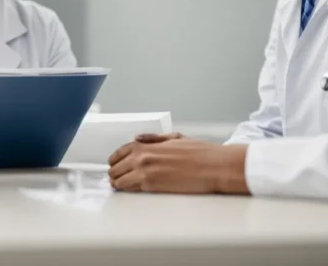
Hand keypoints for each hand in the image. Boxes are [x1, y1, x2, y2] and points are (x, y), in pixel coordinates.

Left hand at [107, 135, 248, 194]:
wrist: (213, 166)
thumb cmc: (199, 152)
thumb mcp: (174, 137)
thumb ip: (153, 138)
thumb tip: (137, 138)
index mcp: (147, 144)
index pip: (120, 152)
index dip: (115, 159)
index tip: (113, 163)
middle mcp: (142, 157)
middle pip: (116, 167)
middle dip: (114, 172)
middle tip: (114, 176)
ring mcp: (145, 172)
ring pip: (120, 179)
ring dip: (117, 182)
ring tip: (117, 185)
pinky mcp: (152, 186)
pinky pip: (131, 188)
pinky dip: (126, 189)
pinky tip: (126, 189)